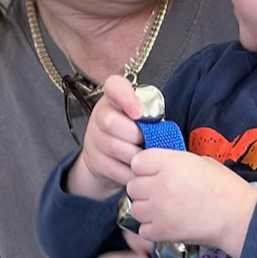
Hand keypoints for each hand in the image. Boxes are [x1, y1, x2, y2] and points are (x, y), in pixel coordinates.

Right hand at [67, 74, 144, 199]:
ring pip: (113, 147)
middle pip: (110, 122)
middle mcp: (100, 114)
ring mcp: (94, 138)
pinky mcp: (93, 160)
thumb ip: (150, 116)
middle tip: (146, 140)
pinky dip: (130, 171)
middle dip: (134, 135)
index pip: (114, 86)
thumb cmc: (134, 132)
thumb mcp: (142, 118)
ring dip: (134, 155)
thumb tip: (163, 129)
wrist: (110, 156)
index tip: (138, 113)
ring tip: (144, 155)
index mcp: (114, 97)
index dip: (126, 98)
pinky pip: (113, 167)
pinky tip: (137, 169)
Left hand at [125, 148, 256, 257]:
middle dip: (144, 190)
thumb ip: (175, 162)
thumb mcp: (200, 162)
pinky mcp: (161, 231)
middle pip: (133, 186)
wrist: (238, 217)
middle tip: (162, 194)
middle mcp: (158, 184)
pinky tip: (168, 225)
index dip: (145, 168)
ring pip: (135, 208)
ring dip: (146, 210)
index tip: (155, 174)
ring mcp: (157, 209)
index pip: (137, 162)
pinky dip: (153, 229)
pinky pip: (143, 229)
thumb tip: (160, 167)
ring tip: (165, 211)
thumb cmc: (225, 187)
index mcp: (169, 162)